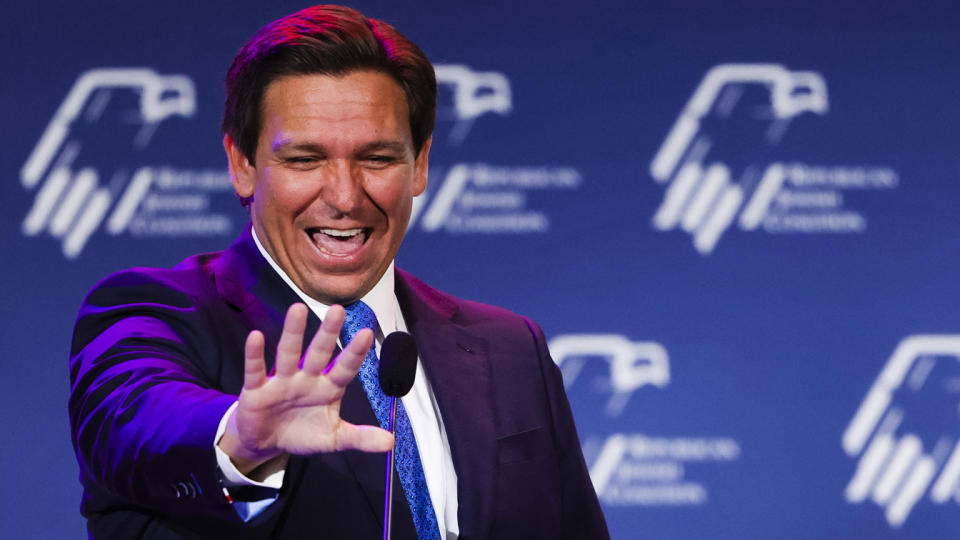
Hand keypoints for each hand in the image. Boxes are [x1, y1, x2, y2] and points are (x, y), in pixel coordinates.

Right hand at [218, 303, 393, 475]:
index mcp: (328, 388)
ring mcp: (282, 381)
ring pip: (288, 353)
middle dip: (328, 333)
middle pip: (319, 353)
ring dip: (293, 332)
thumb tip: (391, 443)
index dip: (355, 353)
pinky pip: (256, 370)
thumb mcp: (334, 439)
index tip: (367, 334)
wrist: (267, 443)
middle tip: (338, 310)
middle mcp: (307, 379)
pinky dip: (255, 355)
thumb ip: (361, 438)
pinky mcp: (257, 390)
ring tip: (298, 309)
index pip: (344, 368)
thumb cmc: (302, 433)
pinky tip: (256, 336)